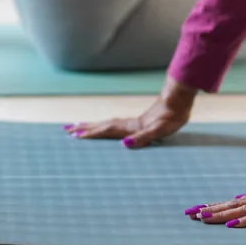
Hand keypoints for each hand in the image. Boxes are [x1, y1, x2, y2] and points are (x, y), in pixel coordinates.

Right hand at [64, 78, 197, 147]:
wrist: (179, 100)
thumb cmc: (172, 116)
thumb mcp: (160, 130)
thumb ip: (143, 138)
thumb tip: (125, 145)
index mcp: (131, 127)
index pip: (106, 131)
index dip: (91, 134)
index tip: (74, 135)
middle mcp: (128, 124)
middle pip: (102, 125)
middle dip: (84, 129)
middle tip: (66, 130)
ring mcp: (132, 122)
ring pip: (106, 124)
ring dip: (92, 126)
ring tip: (78, 126)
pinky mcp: (138, 121)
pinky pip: (115, 124)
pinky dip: (104, 126)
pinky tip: (105, 127)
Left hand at [185, 181, 245, 227]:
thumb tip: (244, 196)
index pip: (236, 201)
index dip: (216, 205)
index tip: (198, 210)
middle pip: (234, 205)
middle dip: (211, 210)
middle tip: (190, 214)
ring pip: (243, 210)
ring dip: (222, 215)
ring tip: (204, 218)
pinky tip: (233, 225)